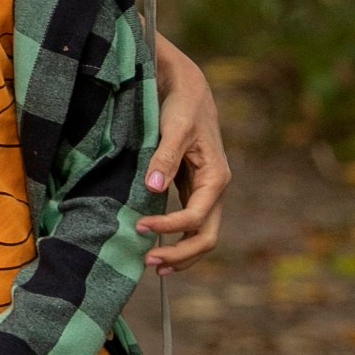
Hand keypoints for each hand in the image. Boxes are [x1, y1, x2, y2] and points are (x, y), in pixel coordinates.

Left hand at [136, 34, 230, 272]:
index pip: (195, 218)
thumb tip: (154, 188)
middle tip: (148, 263)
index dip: (169, 227)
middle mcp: (214, 190)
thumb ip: (165, 158)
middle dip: (180, 255)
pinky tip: (157, 246)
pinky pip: (190, 224)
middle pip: (206, 238)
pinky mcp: (192, 190)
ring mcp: (205, 192)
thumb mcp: (174, 128)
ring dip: (181, 254)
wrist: (188, 89)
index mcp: (216, 178)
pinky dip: (177, 239)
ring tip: (153, 265)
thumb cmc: (183, 107)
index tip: (139, 227)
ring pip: (201, 236)